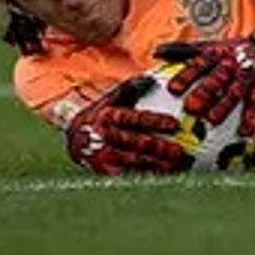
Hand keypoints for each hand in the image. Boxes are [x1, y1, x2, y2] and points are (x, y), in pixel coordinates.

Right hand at [64, 75, 189, 176]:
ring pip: (135, 162)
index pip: (135, 118)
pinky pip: (129, 174)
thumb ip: (130, 88)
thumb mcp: (110, 98)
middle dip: (160, 148)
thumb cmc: (101, 113)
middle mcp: (107, 136)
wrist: (74, 138)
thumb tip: (152, 78)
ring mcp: (105, 155)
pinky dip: (147, 175)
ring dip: (157, 165)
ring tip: (178, 165)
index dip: (155, 122)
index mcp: (109, 116)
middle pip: (137, 143)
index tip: (175, 124)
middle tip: (181, 151)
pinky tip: (165, 176)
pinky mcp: (105, 170)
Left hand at [154, 36, 254, 125]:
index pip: (198, 64)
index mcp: (215, 53)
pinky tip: (245, 132)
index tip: (172, 90)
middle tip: (190, 109)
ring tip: (213, 121)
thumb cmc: (230, 50)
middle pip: (216, 78)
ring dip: (224, 106)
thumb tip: (156, 53)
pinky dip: (251, 117)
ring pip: (234, 92)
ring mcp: (246, 75)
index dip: (185, 76)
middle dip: (204, 93)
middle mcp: (230, 63)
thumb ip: (183, 51)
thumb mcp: (209, 45)